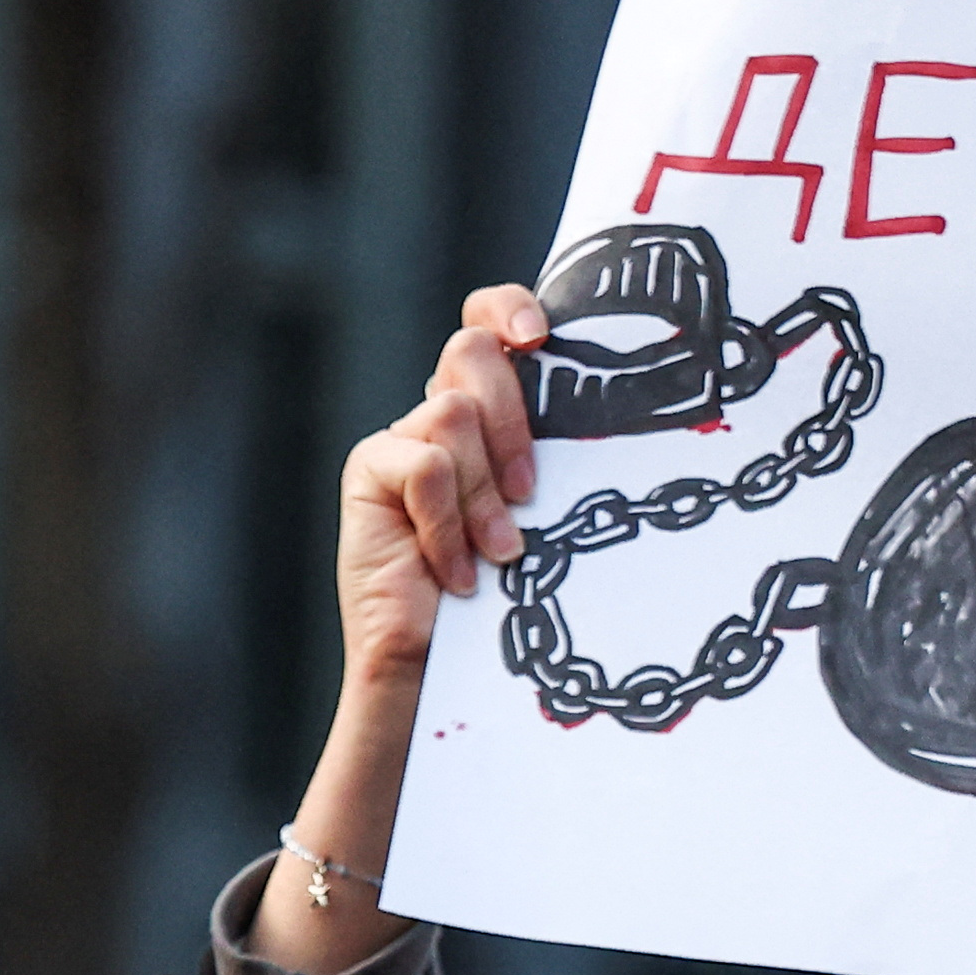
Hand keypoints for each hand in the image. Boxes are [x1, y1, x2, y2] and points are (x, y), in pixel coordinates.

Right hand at [341, 282, 549, 686]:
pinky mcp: (369, 470)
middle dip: (513, 419)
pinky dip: (448, 522)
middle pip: (472, 350)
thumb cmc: (505, 594)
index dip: (510, 307)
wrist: (440, 666)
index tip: (541, 336)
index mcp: (487, 410)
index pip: (488, 319)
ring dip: (484, 494)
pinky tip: (458, 571)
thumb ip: (552, 449)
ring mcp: (400, 440)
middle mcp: (438, 414)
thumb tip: (606, 401)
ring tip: (497, 552)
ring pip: (453, 412)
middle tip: (530, 493)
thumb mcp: (542, 507)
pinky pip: (424, 464)